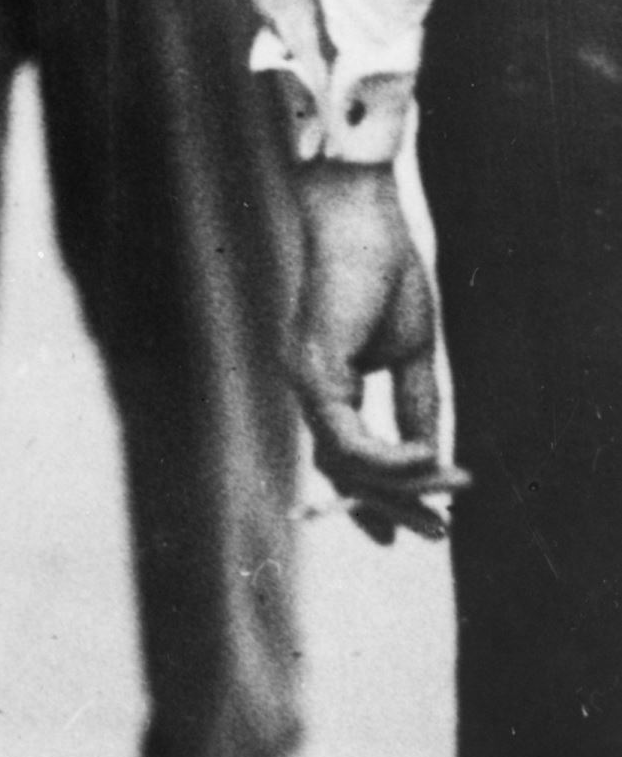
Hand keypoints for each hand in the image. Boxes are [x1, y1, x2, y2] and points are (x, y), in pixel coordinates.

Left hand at [292, 161, 458, 540]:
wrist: (362, 221)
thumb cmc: (385, 274)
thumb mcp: (412, 354)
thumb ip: (417, 407)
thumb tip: (431, 460)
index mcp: (327, 384)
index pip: (344, 458)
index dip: (374, 499)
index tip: (403, 534)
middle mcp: (308, 389)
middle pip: (343, 471)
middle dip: (391, 507)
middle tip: (435, 535)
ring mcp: (305, 383)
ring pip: (347, 462)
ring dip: (402, 485)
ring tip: (449, 491)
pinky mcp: (315, 373)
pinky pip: (348, 440)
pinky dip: (389, 457)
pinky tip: (428, 460)